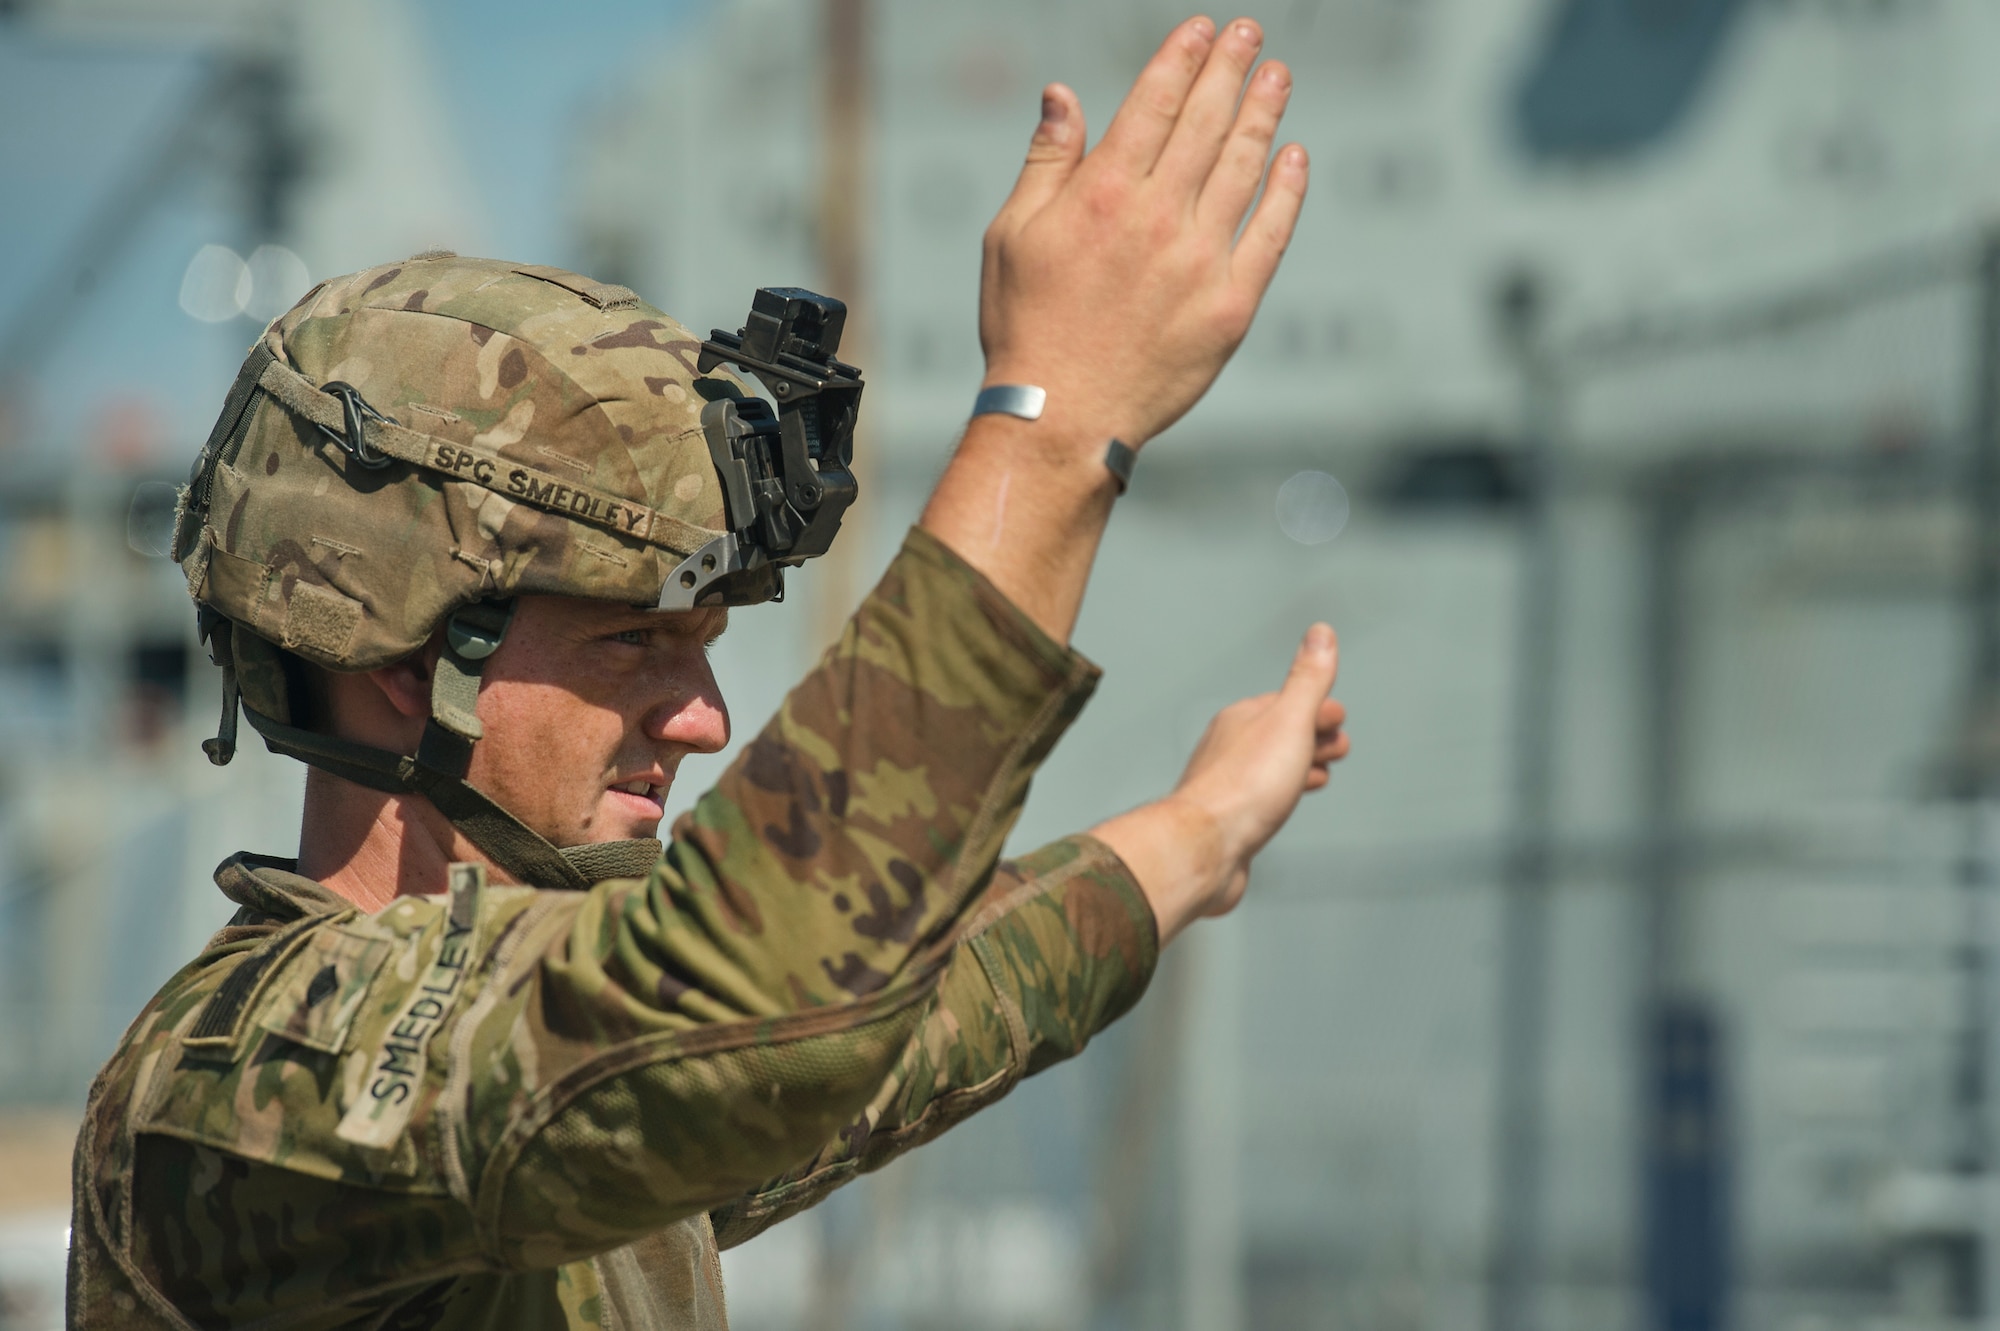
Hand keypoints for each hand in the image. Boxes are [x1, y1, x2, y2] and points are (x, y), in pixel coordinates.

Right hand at [978, 16, 1306, 449]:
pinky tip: (1294, 157)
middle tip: (1252, 34)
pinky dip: (1286, 191)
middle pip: (1206, 123)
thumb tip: (1062, 95)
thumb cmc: (1027, 329)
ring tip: (1277, 77)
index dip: (1183, 57)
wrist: (1061, 418)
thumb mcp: (1011, 235)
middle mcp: (1157, 218)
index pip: (1154, 103)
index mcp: (1101, 194)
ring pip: (1244, 168)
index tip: (1204, 29)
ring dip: (1265, 114)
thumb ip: (1046, 161)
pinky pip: (1270, 235)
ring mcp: (1200, 262)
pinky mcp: (1230, 306)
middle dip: (1232, 69)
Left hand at [1093, 624, 1347, 943]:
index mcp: (1242, 718)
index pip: (1288, 703)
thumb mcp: (1290, 722)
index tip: (1339, 722)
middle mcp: (1229, 747)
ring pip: (1270, 767)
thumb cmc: (1246, 786)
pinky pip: (1261, 799)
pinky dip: (1283, 795)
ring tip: (1319, 775)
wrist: (1205, 848)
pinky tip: (1284, 808)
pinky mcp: (1229, 819)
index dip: (1319, 710)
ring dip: (1300, 766)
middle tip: (1336, 749)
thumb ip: (1307, 680)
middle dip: (1314, 736)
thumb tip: (1320, 632)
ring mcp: (1227, 784)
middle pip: (1280, 734)